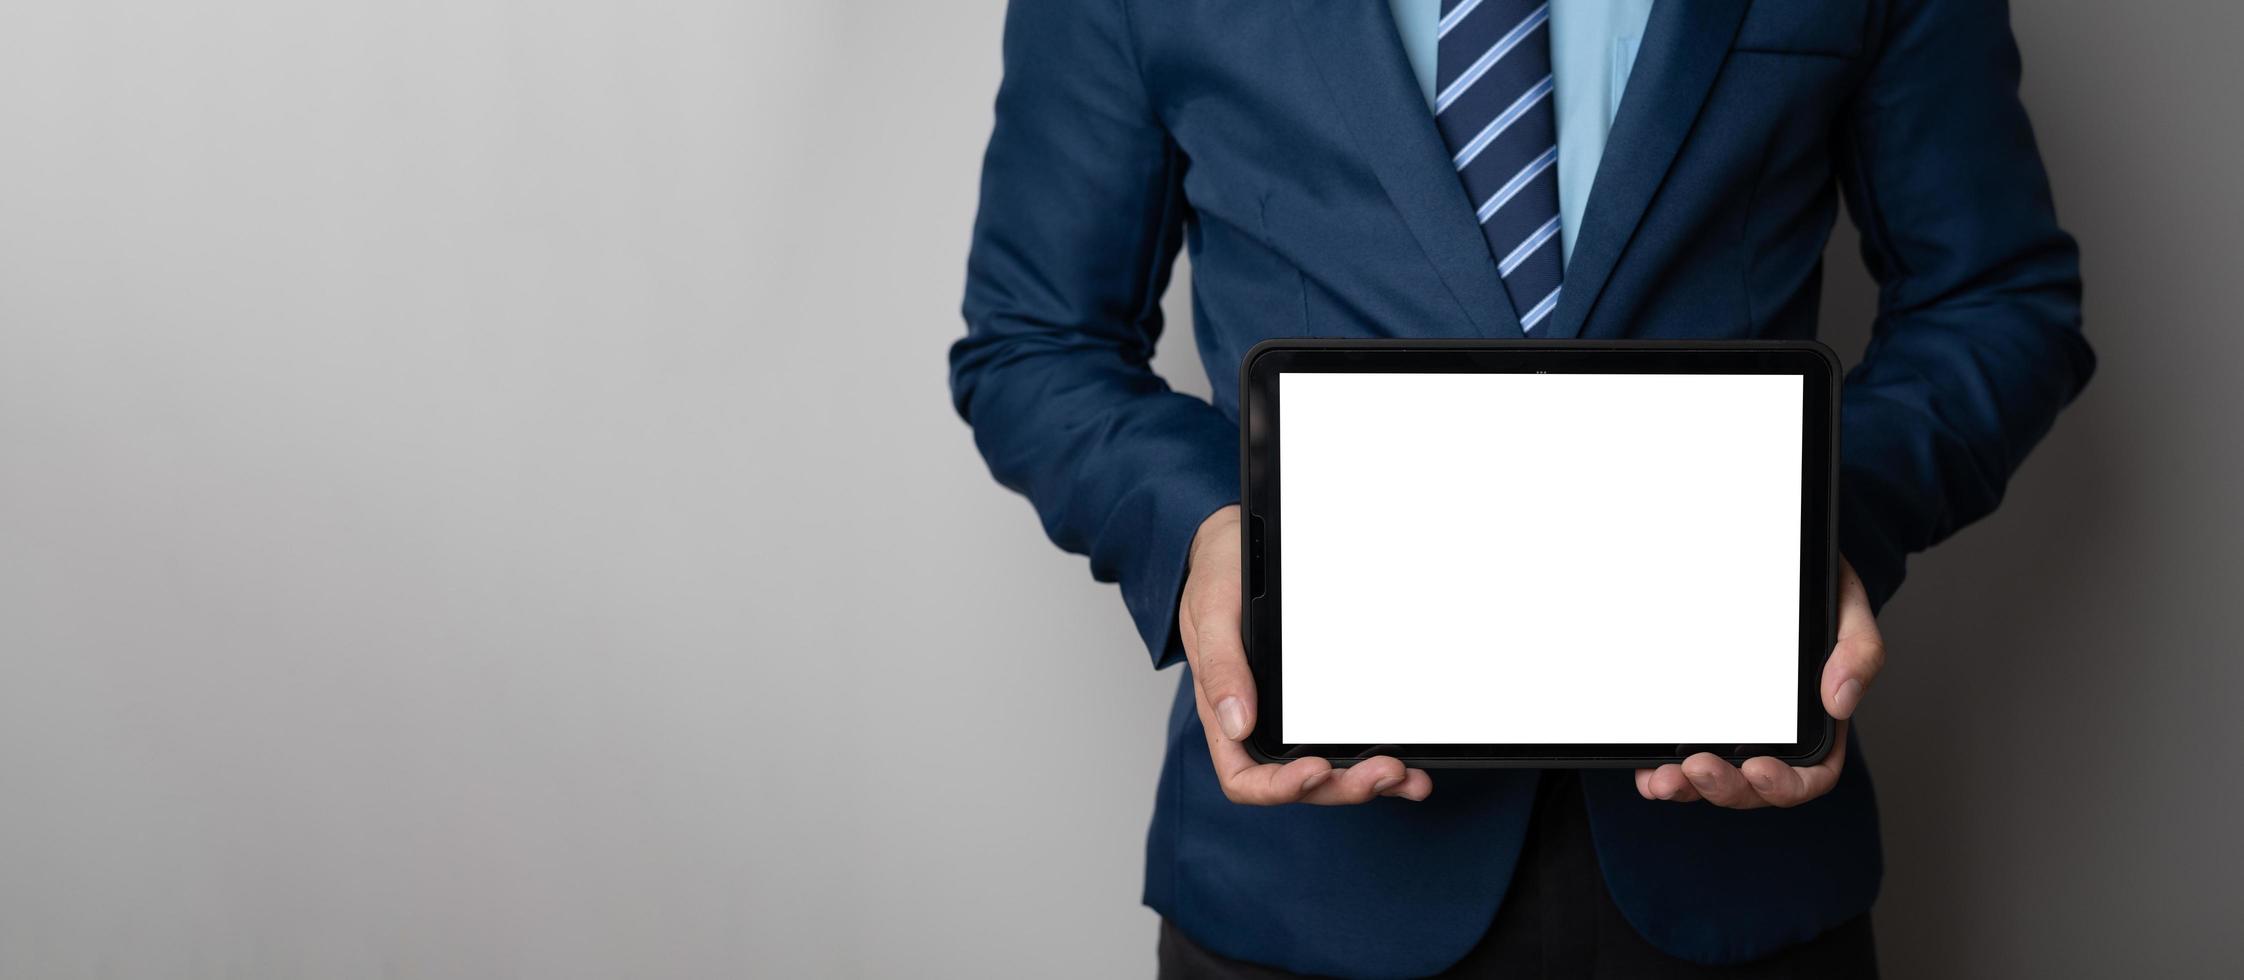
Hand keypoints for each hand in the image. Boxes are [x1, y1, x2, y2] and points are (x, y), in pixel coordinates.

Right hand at [1179, 505, 1431, 804]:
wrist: (1238, 544)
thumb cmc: (1219, 578)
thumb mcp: (1212, 613)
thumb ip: (1220, 668)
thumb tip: (1238, 723)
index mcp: (1225, 712)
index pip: (1245, 777)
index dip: (1281, 787)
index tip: (1316, 768)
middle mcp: (1260, 723)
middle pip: (1301, 782)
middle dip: (1343, 785)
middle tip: (1385, 770)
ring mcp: (1290, 717)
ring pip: (1330, 772)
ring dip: (1369, 781)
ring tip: (1407, 776)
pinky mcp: (1318, 700)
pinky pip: (1347, 742)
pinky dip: (1379, 757)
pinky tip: (1411, 765)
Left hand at [1635, 559, 1885, 807]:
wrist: (1774, 558)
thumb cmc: (1816, 593)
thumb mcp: (1847, 610)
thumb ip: (1859, 653)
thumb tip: (1839, 703)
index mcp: (1816, 724)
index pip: (1810, 776)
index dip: (1785, 785)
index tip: (1758, 769)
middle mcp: (1775, 736)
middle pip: (1753, 787)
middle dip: (1724, 787)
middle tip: (1696, 767)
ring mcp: (1733, 731)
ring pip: (1713, 778)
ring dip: (1687, 787)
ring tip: (1662, 779)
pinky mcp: (1698, 716)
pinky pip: (1679, 757)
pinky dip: (1660, 770)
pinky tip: (1646, 770)